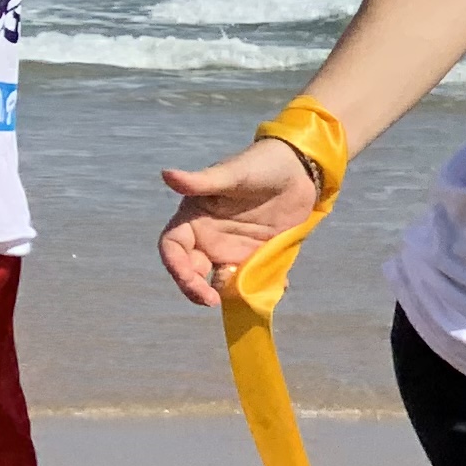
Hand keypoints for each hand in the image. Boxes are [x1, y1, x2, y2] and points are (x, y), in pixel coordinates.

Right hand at [157, 140, 322, 306]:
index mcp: (194, 220)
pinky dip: (263, 288)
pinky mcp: (259, 255)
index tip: (189, 279)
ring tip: (247, 297)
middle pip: (193, 272)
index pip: (174, 249)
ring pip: (222, 280)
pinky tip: (279, 286)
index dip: (176, 267)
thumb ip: (201, 182)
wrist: (298, 169)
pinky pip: (255, 278)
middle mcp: (209, 239)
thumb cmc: (259, 165)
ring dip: (230, 293)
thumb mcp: (231, 174)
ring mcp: (234, 249)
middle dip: (197, 289)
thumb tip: (167, 175)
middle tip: (213, 301)